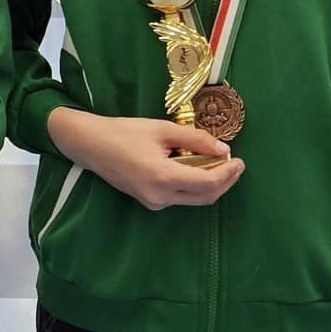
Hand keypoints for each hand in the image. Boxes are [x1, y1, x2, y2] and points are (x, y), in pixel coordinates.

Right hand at [48, 109, 243, 211]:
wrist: (91, 146)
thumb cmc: (124, 132)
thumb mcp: (162, 129)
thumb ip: (195, 139)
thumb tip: (223, 149)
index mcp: (163, 176)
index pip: (208, 183)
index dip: (229, 173)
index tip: (239, 159)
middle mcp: (160, 196)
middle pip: (206, 197)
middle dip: (225, 182)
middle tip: (235, 163)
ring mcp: (154, 202)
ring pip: (194, 199)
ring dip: (211, 184)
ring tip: (218, 163)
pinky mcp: (150, 202)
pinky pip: (181, 197)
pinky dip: (194, 185)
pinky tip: (196, 168)